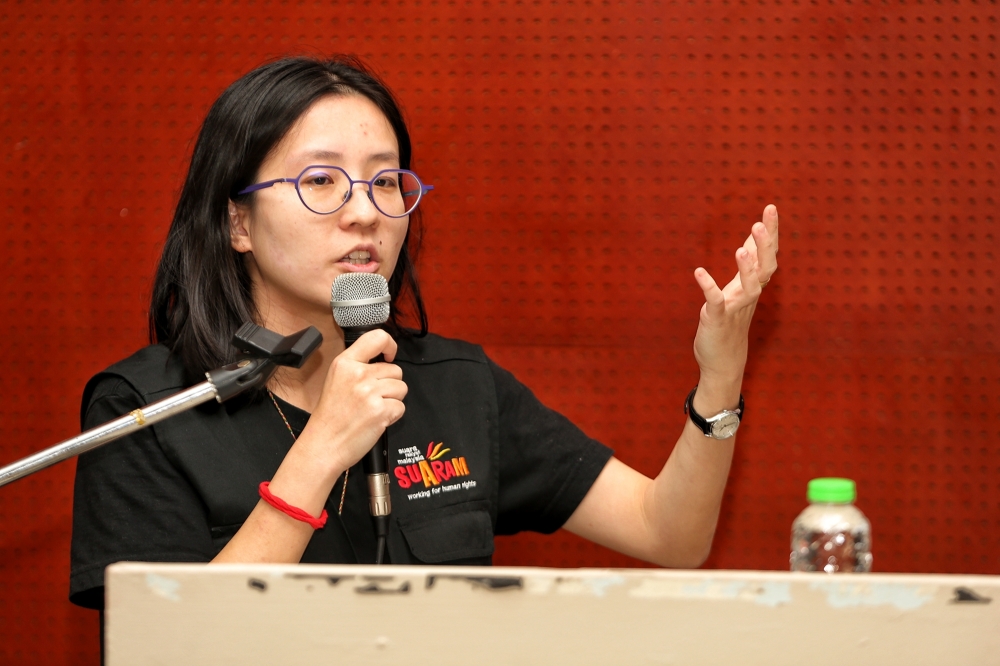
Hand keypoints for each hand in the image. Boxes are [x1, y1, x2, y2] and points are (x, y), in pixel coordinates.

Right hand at [300, 329, 407, 473]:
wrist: (324, 445)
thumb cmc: (330, 417)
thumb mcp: (336, 380)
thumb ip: (357, 366)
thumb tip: (383, 358)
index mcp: (344, 363)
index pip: (377, 337)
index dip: (390, 345)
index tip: (390, 355)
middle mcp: (358, 374)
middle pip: (395, 370)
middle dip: (389, 385)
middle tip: (371, 399)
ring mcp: (370, 392)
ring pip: (401, 388)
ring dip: (392, 400)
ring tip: (372, 410)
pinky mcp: (380, 410)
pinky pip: (401, 407)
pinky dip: (392, 416)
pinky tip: (375, 420)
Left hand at [692, 204, 778, 388]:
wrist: (724, 360)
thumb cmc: (731, 319)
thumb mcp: (741, 287)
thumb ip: (749, 262)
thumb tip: (755, 235)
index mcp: (753, 284)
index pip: (768, 255)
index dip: (771, 233)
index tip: (771, 208)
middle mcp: (748, 294)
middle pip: (765, 268)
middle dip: (764, 246)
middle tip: (759, 223)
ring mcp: (735, 308)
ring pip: (749, 287)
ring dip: (746, 269)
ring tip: (741, 250)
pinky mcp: (717, 320)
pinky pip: (715, 302)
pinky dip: (708, 287)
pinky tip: (699, 272)